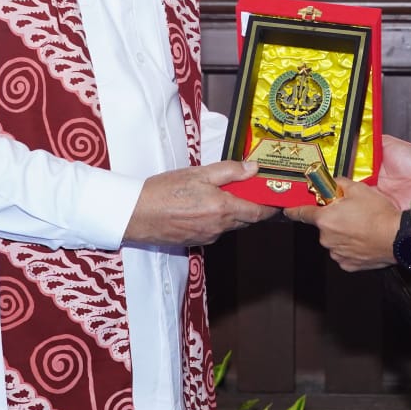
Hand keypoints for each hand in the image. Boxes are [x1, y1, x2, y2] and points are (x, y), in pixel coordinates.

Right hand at [124, 160, 272, 245]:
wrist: (135, 214)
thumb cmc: (164, 191)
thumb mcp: (198, 173)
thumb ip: (229, 171)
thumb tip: (253, 169)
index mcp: (223, 209)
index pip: (258, 213)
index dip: (270, 207)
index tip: (275, 198)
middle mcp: (219, 227)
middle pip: (245, 219)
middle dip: (250, 206)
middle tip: (247, 189)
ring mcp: (207, 237)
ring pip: (230, 225)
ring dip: (232, 212)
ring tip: (219, 194)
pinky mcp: (195, 241)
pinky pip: (214, 230)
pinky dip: (216, 219)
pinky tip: (202, 206)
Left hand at [286, 178, 399, 271]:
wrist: (397, 238)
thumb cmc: (379, 214)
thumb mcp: (358, 189)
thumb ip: (338, 184)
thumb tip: (330, 182)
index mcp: (325, 219)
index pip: (301, 213)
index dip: (294, 210)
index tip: (289, 210)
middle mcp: (326, 238)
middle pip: (323, 226)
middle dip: (332, 219)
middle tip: (350, 214)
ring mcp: (336, 253)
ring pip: (334, 239)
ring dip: (342, 233)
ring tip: (361, 227)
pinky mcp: (347, 264)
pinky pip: (344, 252)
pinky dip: (351, 246)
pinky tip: (363, 239)